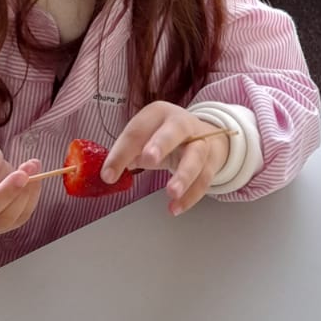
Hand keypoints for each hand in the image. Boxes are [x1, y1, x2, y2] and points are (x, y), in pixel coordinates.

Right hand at [0, 142, 42, 236]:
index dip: (4, 194)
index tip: (20, 174)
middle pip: (0, 219)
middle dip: (18, 193)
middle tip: (30, 167)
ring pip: (15, 218)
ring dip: (29, 193)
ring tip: (32, 166)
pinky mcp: (5, 223)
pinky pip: (23, 215)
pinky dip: (32, 195)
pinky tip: (34, 176)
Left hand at [102, 102, 230, 215]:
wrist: (204, 135)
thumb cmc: (165, 137)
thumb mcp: (145, 138)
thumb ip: (129, 152)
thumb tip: (110, 173)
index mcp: (158, 113)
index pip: (138, 131)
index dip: (122, 153)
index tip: (108, 175)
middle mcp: (182, 123)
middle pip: (175, 131)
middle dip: (161, 144)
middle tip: (148, 160)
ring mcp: (201, 141)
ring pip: (195, 157)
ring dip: (184, 175)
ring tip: (171, 192)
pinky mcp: (211, 161)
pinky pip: (204, 179)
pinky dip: (191, 196)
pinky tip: (176, 207)